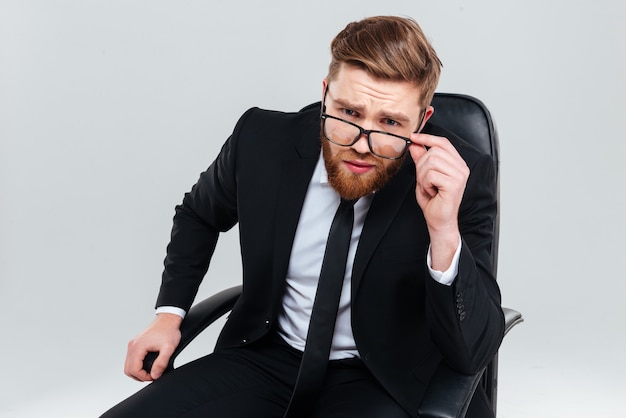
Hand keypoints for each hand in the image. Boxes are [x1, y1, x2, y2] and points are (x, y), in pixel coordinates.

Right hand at [124, 313, 181, 381]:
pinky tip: (146, 365)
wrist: (168, 320)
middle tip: (151, 375)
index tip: (153, 376)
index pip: (133, 370)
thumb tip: (155, 375)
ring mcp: (133, 344)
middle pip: (128, 369)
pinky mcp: (135, 344)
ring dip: (137, 371)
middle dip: (139, 376)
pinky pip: (131, 359)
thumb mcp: (168, 348)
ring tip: (149, 372)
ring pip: (128, 365)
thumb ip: (161, 363)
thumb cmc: (168, 331)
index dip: (143, 377)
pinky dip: (137, 365)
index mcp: (138, 346)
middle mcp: (132, 345)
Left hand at [409, 133, 468, 269]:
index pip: (442, 142)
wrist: (439, 220)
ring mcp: (459, 175)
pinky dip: (425, 184)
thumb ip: (421, 159)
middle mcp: (461, 168)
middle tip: (425, 182)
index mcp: (457, 163)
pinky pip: (430, 175)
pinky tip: (432, 192)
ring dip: (423, 177)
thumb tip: (415, 144)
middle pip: (433, 152)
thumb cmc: (434, 201)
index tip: (412, 137)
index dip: (426, 138)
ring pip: (430, 162)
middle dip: (421, 166)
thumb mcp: (423, 176)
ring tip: (429, 187)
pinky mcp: (454, 184)